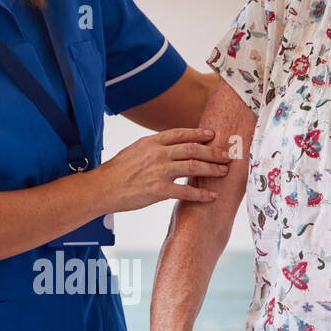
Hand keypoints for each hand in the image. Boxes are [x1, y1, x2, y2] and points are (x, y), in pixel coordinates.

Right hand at [94, 128, 230, 212]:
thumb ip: (152, 148)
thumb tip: (167, 147)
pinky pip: (186, 192)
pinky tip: (212, 196)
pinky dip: (201, 195)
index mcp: (151, 142)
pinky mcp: (159, 190)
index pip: (181, 134)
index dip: (199, 134)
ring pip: (193, 167)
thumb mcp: (134, 150)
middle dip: (213, 152)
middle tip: (227, 155)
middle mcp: (158, 154)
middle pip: (193, 149)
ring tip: (224, 171)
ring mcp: (159, 172)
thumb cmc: (116, 172)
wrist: (103, 188)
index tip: (212, 135)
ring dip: (212, 169)